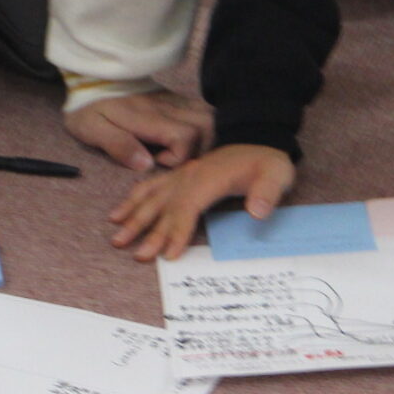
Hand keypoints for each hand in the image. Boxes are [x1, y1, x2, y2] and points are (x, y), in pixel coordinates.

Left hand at [65, 89, 214, 172]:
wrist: (89, 77)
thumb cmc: (88, 107)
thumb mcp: (92, 129)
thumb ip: (119, 146)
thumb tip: (146, 164)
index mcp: (147, 116)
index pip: (185, 136)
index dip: (179, 157)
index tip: (157, 160)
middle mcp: (166, 106)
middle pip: (206, 125)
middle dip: (199, 148)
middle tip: (175, 158)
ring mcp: (173, 100)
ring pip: (208, 115)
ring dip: (204, 137)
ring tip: (183, 150)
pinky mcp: (174, 98)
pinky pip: (201, 109)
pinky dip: (201, 127)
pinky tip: (183, 138)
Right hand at [108, 143, 295, 261]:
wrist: (259, 139)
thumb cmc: (268, 162)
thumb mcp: (277, 174)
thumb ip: (268, 192)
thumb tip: (257, 212)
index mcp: (211, 177)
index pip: (188, 206)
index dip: (177, 230)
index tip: (168, 254)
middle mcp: (191, 175)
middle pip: (165, 206)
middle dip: (149, 231)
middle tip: (135, 255)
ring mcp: (182, 174)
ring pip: (152, 197)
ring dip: (134, 217)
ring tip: (117, 237)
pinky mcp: (179, 175)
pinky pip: (151, 186)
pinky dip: (133, 199)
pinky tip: (119, 213)